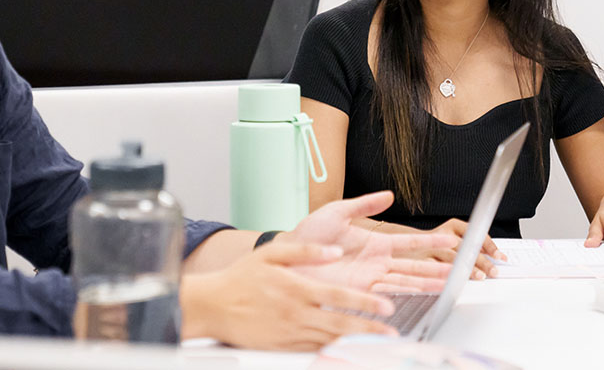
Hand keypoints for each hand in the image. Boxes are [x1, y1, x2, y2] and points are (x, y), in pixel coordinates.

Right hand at [180, 241, 396, 350]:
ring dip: (355, 345)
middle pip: (341, 324)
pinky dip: (331, 353)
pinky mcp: (282, 348)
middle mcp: (297, 314)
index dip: (366, 303)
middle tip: (391, 334)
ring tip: (376, 346)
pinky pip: (312, 352)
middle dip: (369, 330)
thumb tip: (334, 250)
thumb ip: (306, 250)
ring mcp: (290, 334)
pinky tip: (346, 352)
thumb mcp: (272, 254)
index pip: (340, 297)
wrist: (212, 306)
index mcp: (298, 289)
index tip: (387, 306)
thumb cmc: (241, 278)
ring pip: (329, 341)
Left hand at [285, 191, 453, 291]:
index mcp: (374, 243)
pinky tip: (418, 299)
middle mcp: (375, 263)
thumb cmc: (308, 235)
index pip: (409, 242)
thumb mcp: (337, 211)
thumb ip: (364, 204)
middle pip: (413, 266)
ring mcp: (368, 279)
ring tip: (447, 286)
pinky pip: (384, 296)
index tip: (452, 240)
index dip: (430, 241)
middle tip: (460, 269)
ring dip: (426, 285)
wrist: (287, 256)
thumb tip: (389, 195)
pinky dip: (402, 298)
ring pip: (405, 283)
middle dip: (437, 267)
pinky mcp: (357, 293)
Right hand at [415, 218, 503, 279]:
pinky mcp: (421, 260)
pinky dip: (447, 276)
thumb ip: (472, 245)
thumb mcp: (454, 238)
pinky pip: (436, 269)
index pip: (476, 234)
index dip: (489, 246)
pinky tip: (456, 282)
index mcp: (454, 226)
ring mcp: (431, 247)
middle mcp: (443, 234)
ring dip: (468, 269)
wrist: (407, 244)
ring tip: (479, 276)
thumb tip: (494, 257)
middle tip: (493, 271)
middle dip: (482, 261)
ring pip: (453, 258)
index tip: (499, 257)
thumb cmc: (437, 245)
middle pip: (466, 247)